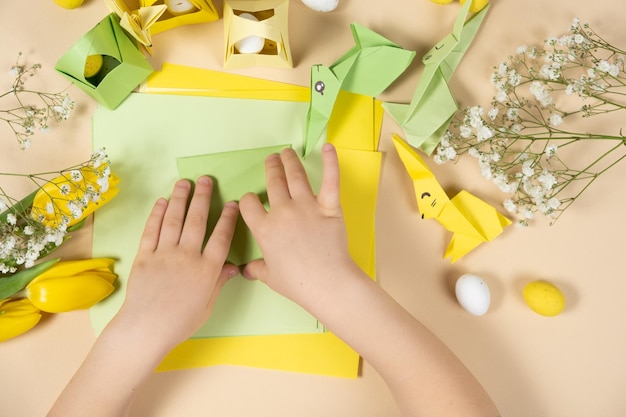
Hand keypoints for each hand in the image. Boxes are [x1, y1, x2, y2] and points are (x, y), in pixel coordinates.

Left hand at [117, 176, 238, 351]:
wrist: (146, 328)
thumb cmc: (180, 322)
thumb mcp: (207, 305)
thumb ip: (219, 282)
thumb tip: (233, 267)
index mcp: (207, 270)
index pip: (221, 237)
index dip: (228, 218)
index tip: (233, 203)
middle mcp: (187, 256)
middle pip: (197, 220)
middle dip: (203, 197)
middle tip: (206, 179)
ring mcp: (164, 254)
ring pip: (174, 220)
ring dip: (180, 199)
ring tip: (184, 183)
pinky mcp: (145, 256)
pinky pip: (152, 230)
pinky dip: (157, 214)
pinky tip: (163, 202)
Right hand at [239, 144, 359, 307]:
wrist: (327, 282)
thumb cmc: (297, 283)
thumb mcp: (269, 277)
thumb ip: (256, 269)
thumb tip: (245, 270)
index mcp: (264, 229)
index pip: (249, 204)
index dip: (248, 200)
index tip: (252, 200)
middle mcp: (282, 212)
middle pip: (273, 182)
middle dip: (270, 168)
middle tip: (271, 159)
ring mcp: (306, 207)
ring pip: (295, 176)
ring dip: (289, 161)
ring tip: (287, 152)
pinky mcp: (329, 207)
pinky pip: (330, 180)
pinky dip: (330, 162)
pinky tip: (328, 148)